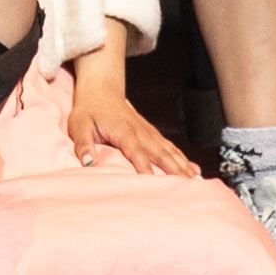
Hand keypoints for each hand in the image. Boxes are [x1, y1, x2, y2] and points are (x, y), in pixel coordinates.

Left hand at [69, 59, 194, 180]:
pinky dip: (182, 158)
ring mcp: (148, 131)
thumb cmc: (89, 108)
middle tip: (189, 186)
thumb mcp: (78, 125)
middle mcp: (140, 131)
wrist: (101, 88)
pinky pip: (169, 147)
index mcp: (123, 131)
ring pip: (169, 151)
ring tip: (196, 181)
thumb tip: (87, 162)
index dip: (145, 167)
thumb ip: (83, 144)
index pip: (136, 152)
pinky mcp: (151, 132)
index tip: (156, 184)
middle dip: (175, 170)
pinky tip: (192, 169)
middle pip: (160, 153)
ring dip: (183, 165)